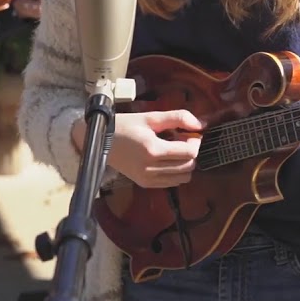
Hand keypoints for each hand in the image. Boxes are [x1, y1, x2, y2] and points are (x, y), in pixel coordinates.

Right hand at [73, 109, 201, 188]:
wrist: (99, 141)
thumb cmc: (125, 125)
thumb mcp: (151, 116)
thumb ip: (178, 117)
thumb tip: (200, 124)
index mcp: (152, 149)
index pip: (189, 152)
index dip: (196, 142)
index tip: (191, 134)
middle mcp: (150, 167)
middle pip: (189, 166)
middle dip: (192, 153)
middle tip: (184, 140)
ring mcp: (147, 178)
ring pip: (183, 177)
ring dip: (186, 164)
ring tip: (176, 150)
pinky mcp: (144, 184)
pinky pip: (171, 183)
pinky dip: (176, 172)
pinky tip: (168, 160)